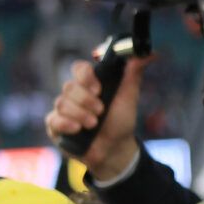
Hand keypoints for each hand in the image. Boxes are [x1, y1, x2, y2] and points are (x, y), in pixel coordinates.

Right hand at [45, 56, 144, 182]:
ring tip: (93, 125)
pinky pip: (53, 119)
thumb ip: (134, 73)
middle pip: (69, 86)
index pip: (78, 68)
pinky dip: (66, 124)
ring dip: (80, 114)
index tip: (98, 89)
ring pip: (61, 103)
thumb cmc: (121, 122)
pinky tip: (77, 130)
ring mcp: (63, 110)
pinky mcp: (55, 126)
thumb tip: (150, 53)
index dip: (85, 76)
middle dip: (86, 101)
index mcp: (89, 84)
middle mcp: (74, 94)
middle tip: (100, 111)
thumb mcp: (129, 97)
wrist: (115, 149)